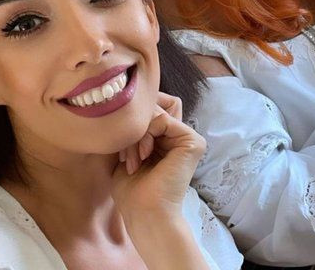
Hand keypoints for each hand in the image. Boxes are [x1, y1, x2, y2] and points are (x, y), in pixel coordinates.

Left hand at [111, 92, 205, 226]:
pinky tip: (144, 156)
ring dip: (137, 134)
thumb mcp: (128, 150)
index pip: (152, 108)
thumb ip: (135, 126)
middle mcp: (180, 135)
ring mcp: (189, 137)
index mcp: (168, 138)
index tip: (121, 144)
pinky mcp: (192, 141)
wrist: (144, 214)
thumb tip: (132, 101)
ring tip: (134, 160)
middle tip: (127, 155)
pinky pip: (162, 119)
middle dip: (133, 128)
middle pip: (152, 107)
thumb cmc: (132, 190)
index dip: (134, 119)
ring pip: (155, 112)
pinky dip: (146, 134)